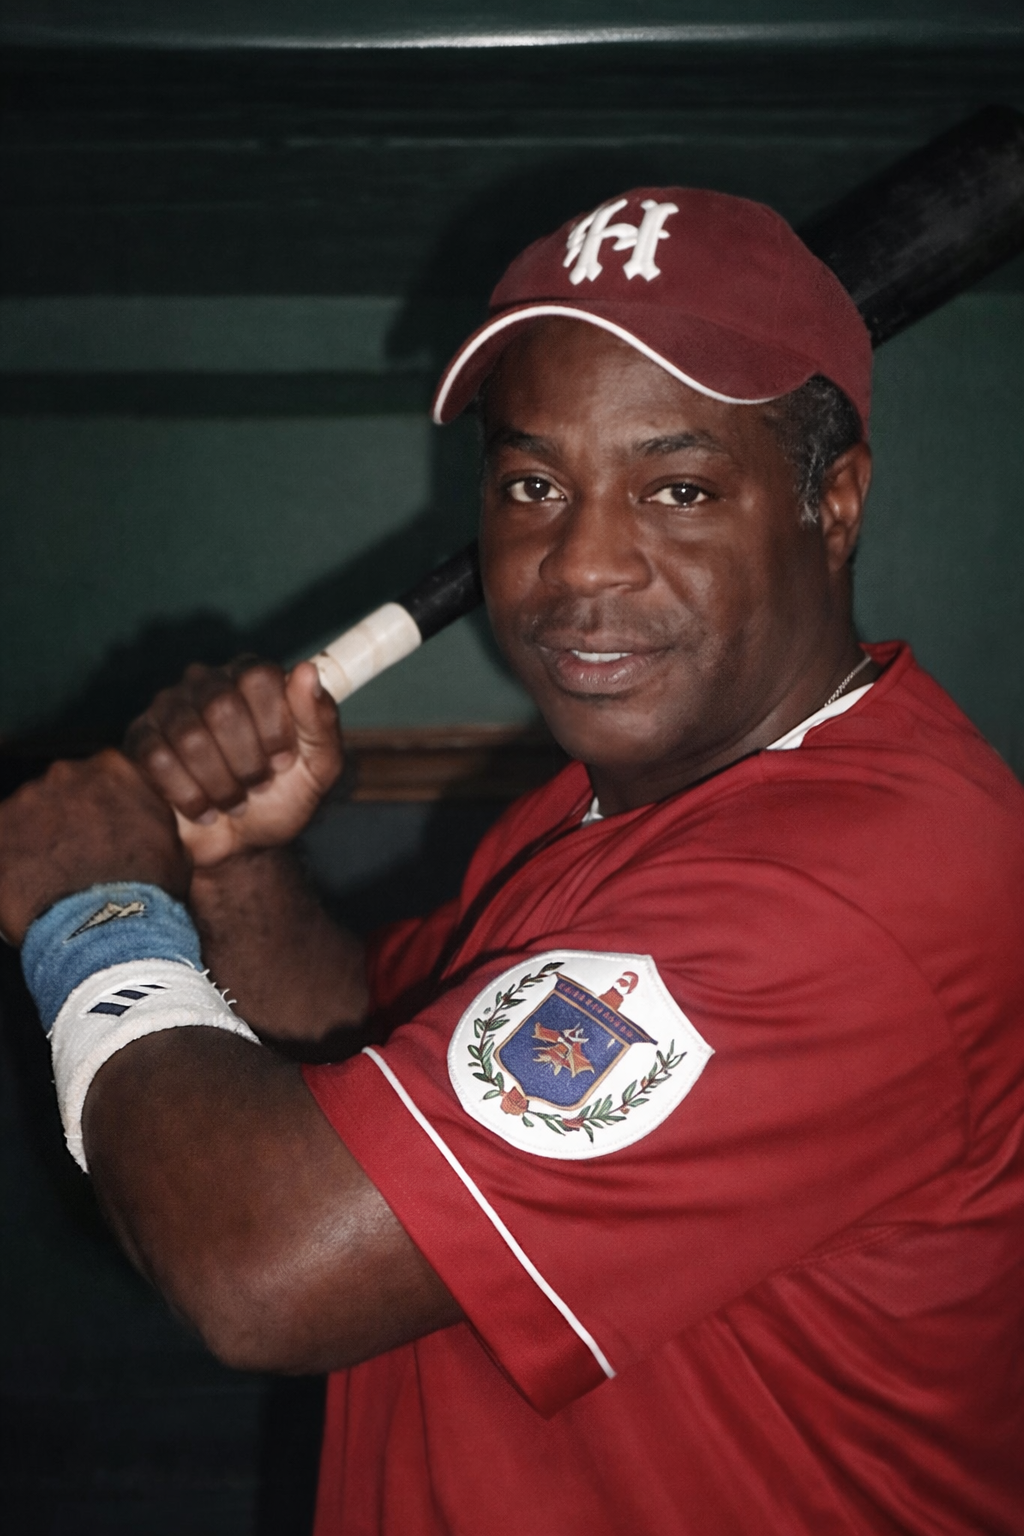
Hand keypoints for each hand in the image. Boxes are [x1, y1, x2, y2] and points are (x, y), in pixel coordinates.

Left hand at [0, 750, 188, 945]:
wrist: (106, 925)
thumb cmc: (146, 889)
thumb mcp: (174, 845)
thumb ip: (153, 820)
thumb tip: (147, 826)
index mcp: (114, 769)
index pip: (104, 776)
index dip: (103, 806)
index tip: (104, 830)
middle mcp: (67, 773)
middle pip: (63, 789)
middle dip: (67, 817)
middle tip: (77, 855)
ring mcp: (27, 797)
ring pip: (30, 812)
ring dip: (37, 836)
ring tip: (52, 874)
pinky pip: (4, 837)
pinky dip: (12, 857)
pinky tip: (29, 883)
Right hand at [124, 659, 342, 867]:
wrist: (242, 846)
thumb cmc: (282, 799)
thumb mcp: (319, 768)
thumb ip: (320, 721)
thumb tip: (306, 671)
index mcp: (254, 678)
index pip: (259, 677)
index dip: (274, 726)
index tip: (283, 762)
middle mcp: (208, 682)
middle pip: (221, 706)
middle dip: (246, 762)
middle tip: (257, 788)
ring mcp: (169, 708)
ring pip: (188, 735)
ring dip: (220, 784)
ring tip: (233, 803)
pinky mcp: (141, 739)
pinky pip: (157, 758)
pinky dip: (188, 795)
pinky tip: (204, 811)